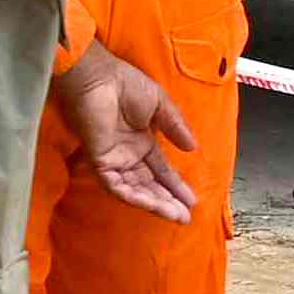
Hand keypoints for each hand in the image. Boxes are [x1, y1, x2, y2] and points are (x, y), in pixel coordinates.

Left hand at [51, 41, 200, 222]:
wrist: (100, 77)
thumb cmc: (126, 83)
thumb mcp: (161, 105)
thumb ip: (176, 127)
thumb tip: (193, 148)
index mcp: (142, 142)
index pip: (161, 171)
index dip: (176, 186)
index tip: (192, 201)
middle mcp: (128, 155)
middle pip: (150, 185)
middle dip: (168, 201)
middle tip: (185, 217)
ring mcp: (114, 159)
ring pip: (135, 189)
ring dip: (154, 203)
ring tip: (174, 215)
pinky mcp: (100, 161)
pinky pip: (116, 185)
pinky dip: (133, 195)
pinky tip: (150, 204)